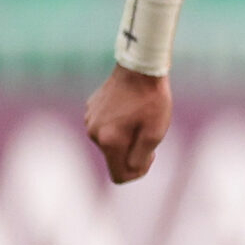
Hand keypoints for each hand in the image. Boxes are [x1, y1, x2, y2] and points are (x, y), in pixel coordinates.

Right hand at [84, 66, 171, 183]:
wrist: (140, 68)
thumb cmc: (151, 101)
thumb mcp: (155, 134)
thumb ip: (141, 158)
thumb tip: (130, 171)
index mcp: (109, 141)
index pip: (119, 176)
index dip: (137, 173)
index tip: (150, 156)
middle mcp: (94, 133)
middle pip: (114, 159)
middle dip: (132, 154)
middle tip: (149, 134)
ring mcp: (90, 120)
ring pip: (110, 143)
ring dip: (126, 138)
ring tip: (140, 119)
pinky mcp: (91, 109)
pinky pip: (106, 128)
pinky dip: (118, 126)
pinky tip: (130, 109)